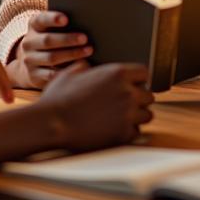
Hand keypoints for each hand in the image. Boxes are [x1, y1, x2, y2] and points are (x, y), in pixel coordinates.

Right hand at [7, 11, 92, 88]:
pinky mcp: (34, 76)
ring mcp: (29, 60)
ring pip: (51, 58)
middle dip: (68, 39)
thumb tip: (87, 20)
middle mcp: (28, 42)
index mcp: (34, 25)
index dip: (53, 19)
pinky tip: (81, 67)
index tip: (66, 19)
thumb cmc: (52, 38)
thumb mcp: (52, 29)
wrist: (32, 63)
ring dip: (71, 54)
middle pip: (48, 40)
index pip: (41, 19)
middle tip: (85, 38)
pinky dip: (67, 70)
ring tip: (88, 51)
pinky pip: (52, 74)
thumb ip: (64, 24)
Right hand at [39, 62, 153, 150]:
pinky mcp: (123, 134)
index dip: (137, 78)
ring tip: (123, 116)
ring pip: (147, 114)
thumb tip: (87, 65)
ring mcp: (127, 114)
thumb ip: (86, 66)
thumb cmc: (58, 98)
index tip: (132, 84)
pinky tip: (116, 129)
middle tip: (125, 103)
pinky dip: (129, 132)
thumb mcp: (71, 72)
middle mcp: (127, 92)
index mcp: (117, 73)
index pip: (144, 72)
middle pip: (148, 95)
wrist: (51, 123)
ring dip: (137, 116)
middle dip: (138, 98)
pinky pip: (137, 132)